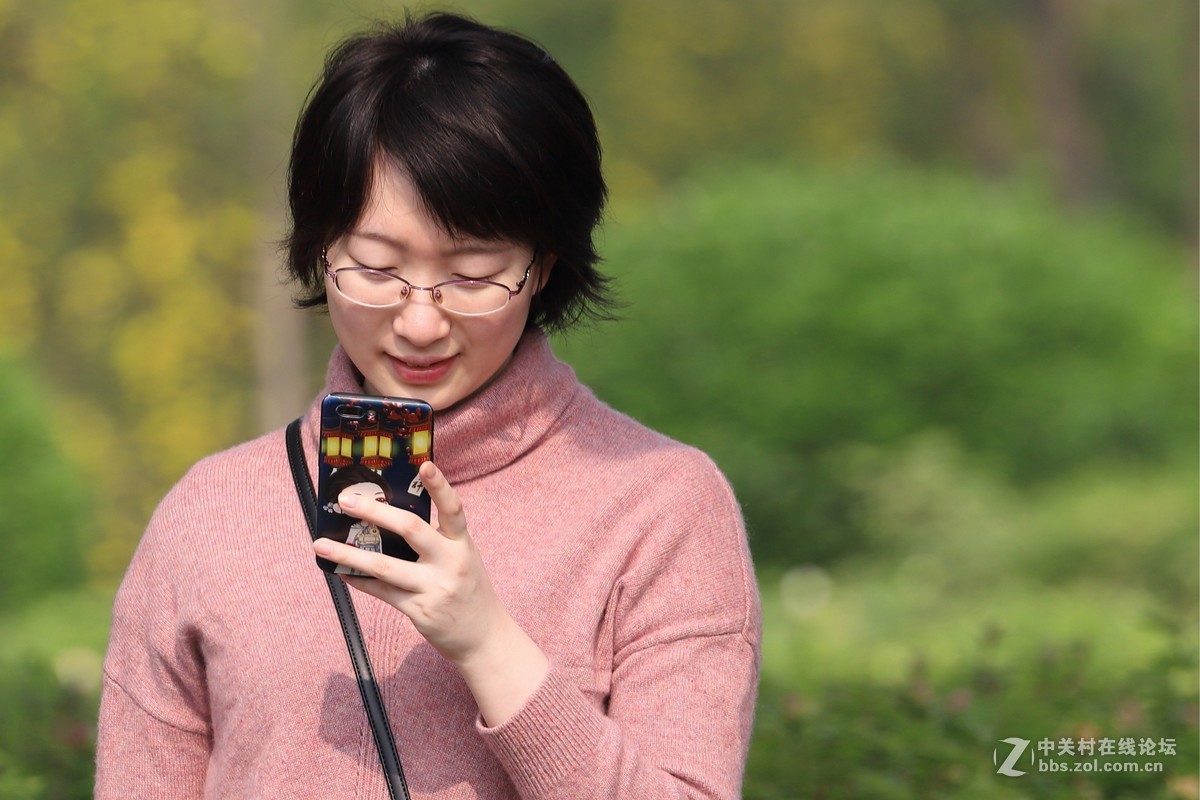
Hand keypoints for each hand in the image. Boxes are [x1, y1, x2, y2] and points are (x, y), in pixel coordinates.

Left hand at [313, 461, 548, 724]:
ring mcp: (434, 588)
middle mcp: (450, 563)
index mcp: (462, 545)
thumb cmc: (468, 589)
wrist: (484, 637)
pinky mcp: (419, 610)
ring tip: (320, 544)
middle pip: (411, 530)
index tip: (424, 464)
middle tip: (347, 500)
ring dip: (348, 554)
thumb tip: (392, 516)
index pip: (453, 509)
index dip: (440, 486)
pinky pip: (382, 592)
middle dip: (376, 512)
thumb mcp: (463, 558)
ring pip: (385, 566)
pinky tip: (339, 572)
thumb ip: (437, 539)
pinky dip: (358, 580)